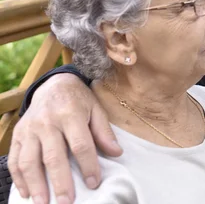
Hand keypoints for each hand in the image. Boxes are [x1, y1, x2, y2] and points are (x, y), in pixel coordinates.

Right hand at [8, 74, 122, 203]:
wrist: (53, 84)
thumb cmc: (79, 100)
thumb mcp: (96, 109)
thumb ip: (104, 132)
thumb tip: (116, 153)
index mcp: (70, 114)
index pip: (80, 144)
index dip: (88, 165)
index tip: (93, 183)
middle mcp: (47, 122)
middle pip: (53, 156)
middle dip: (60, 182)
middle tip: (66, 202)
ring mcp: (29, 129)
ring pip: (29, 161)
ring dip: (36, 185)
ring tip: (43, 203)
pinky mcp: (17, 135)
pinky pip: (15, 159)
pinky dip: (19, 178)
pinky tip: (27, 193)